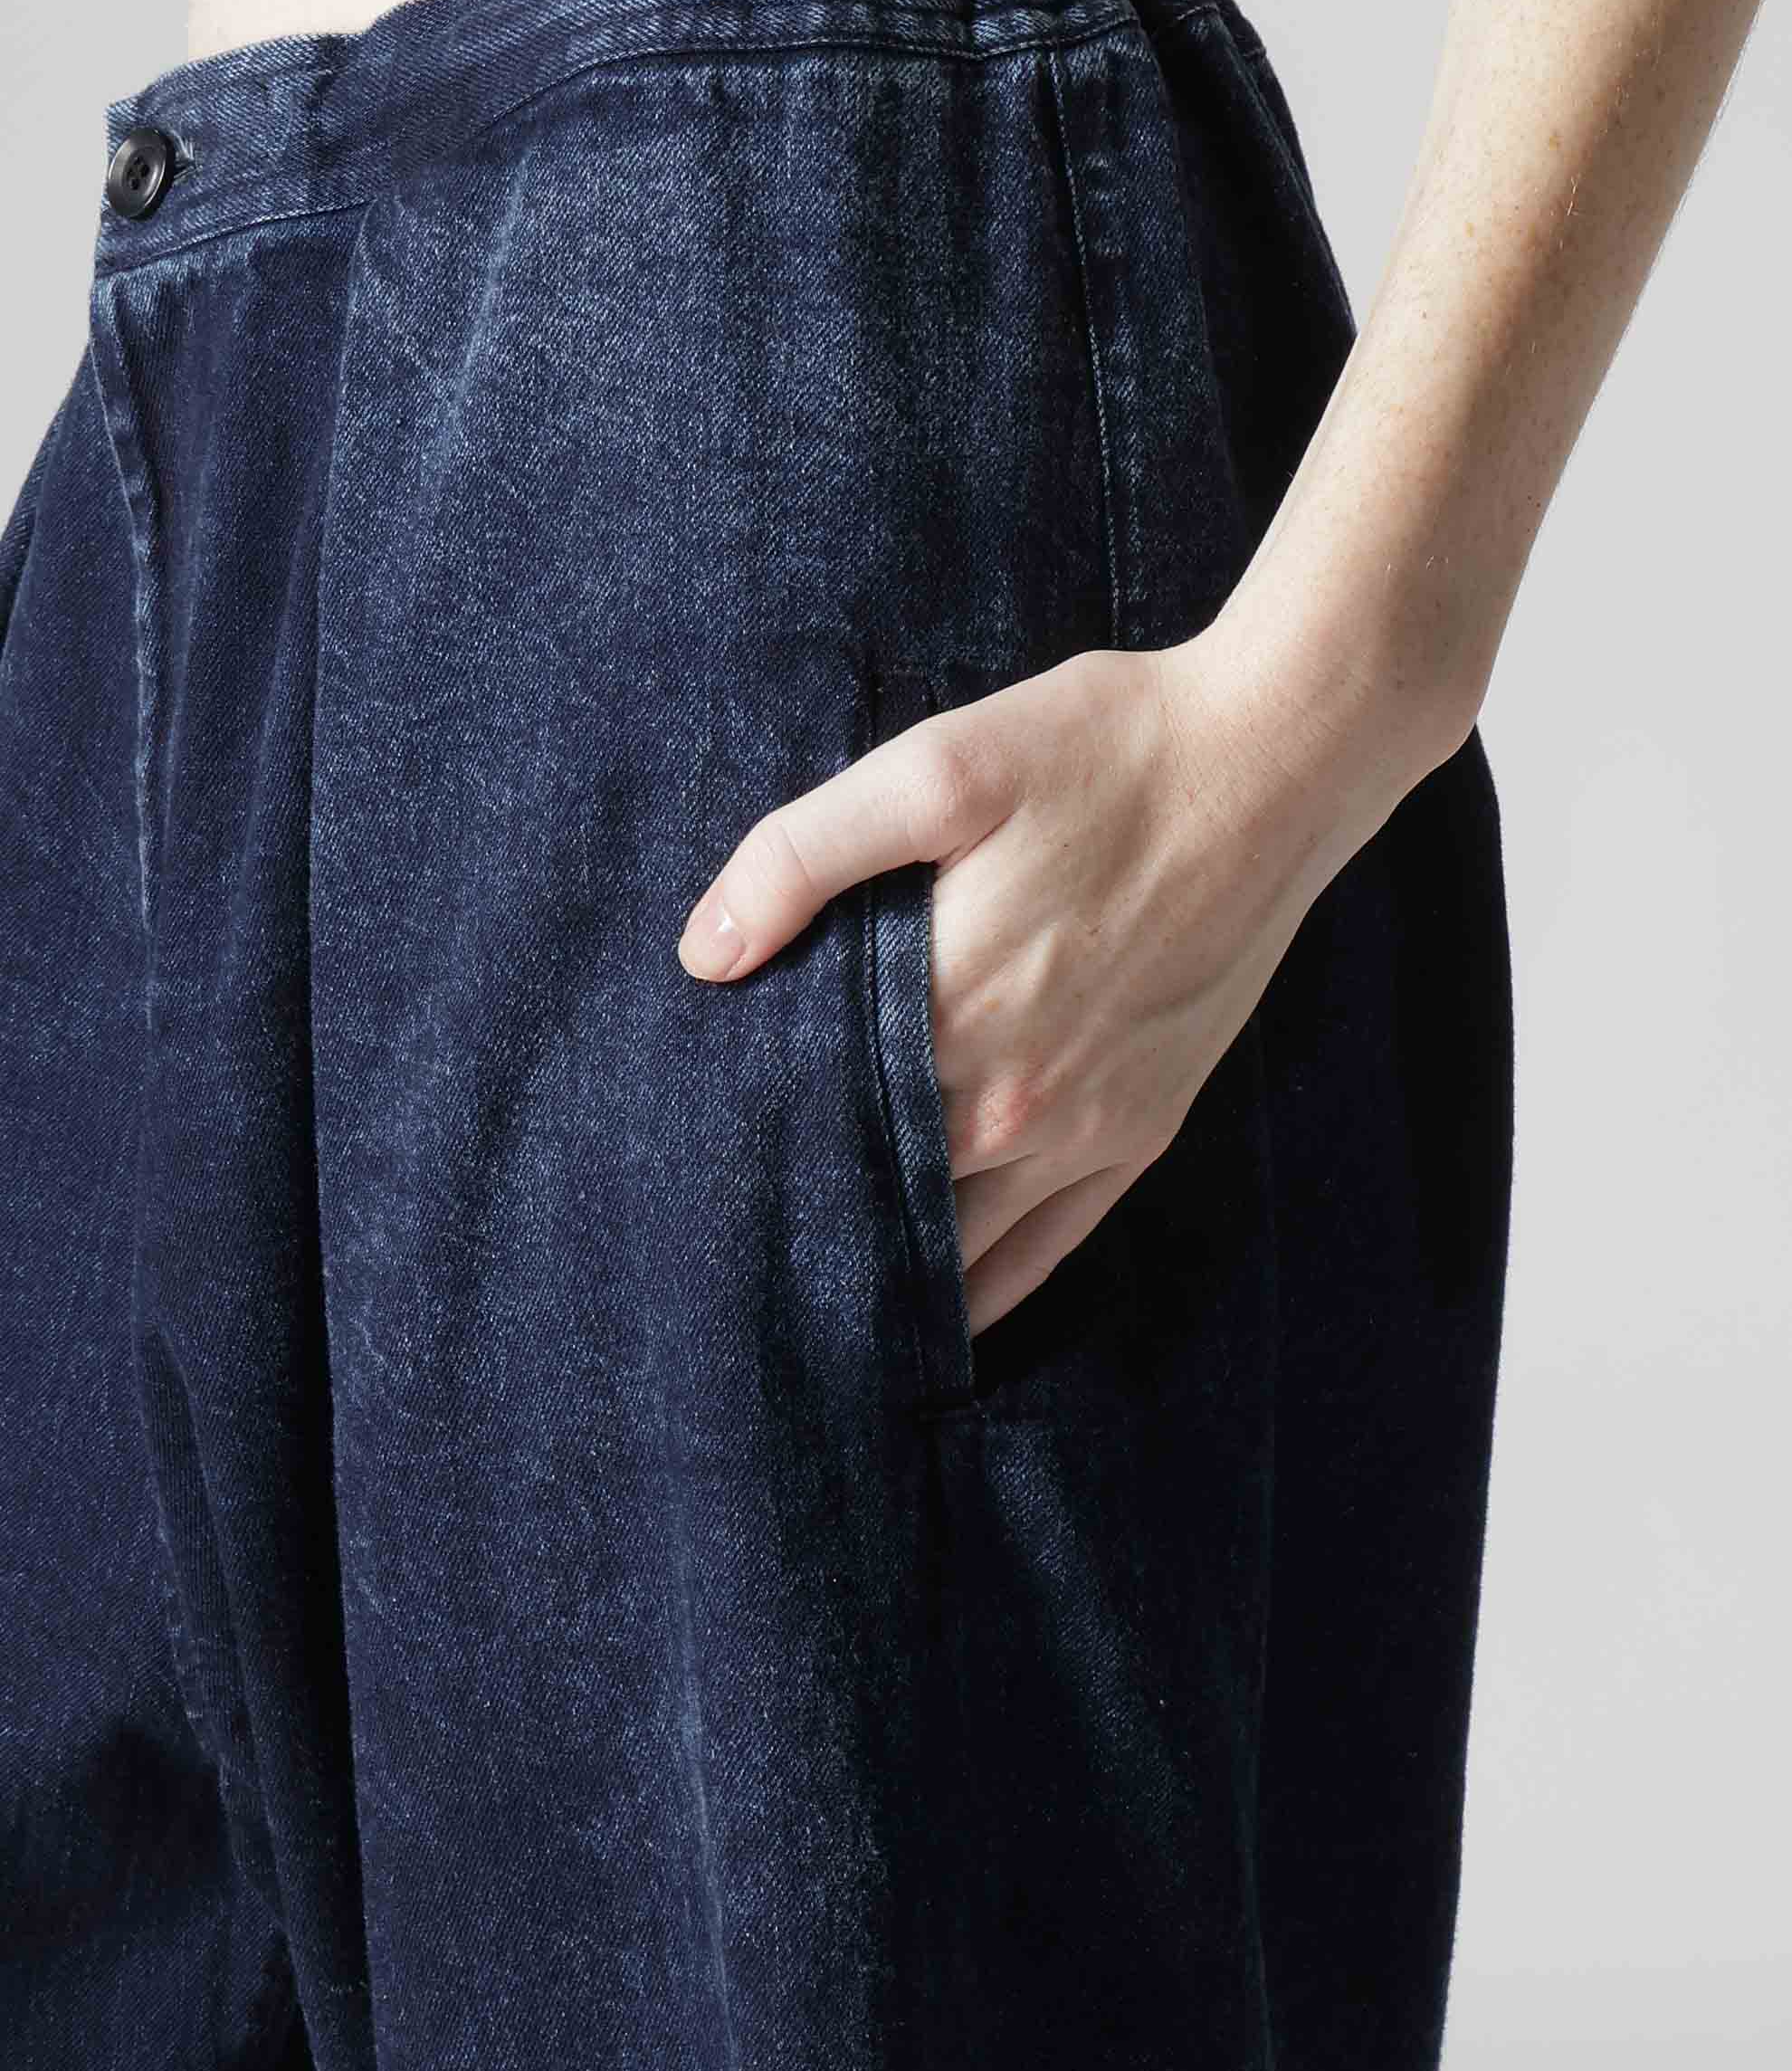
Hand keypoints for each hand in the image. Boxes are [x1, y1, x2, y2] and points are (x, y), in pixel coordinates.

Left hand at [675, 626, 1455, 1336]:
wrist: (1278, 762)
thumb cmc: (1108, 750)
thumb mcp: (941, 767)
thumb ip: (807, 855)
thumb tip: (705, 954)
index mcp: (949, 1010)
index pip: (812, 1118)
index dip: (748, 1148)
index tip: (691, 1169)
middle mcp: (1013, 1098)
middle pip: (874, 1193)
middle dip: (804, 1216)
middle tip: (723, 1246)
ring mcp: (1086, 1128)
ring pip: (956, 1246)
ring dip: (885, 1272)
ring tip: (809, 1303)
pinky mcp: (1143, 1132)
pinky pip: (1047, 1251)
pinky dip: (985, 1293)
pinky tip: (938, 1320)